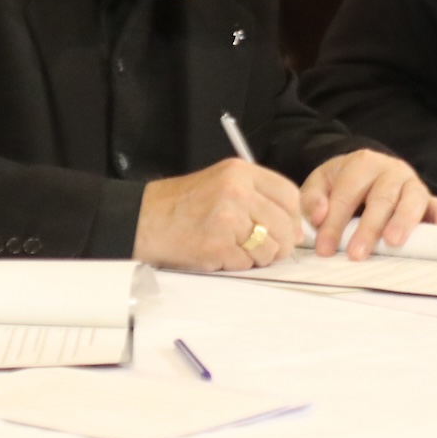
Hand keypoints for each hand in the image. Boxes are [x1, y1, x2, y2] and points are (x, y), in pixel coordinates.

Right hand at [133, 158, 302, 270]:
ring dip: (257, 257)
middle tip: (265, 249)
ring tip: (235, 249)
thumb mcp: (221, 183)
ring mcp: (228, 218)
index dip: (294, 217)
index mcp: (240, 172)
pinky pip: (246, 264)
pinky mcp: (218, 245)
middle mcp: (237, 191)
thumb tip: (294, 227)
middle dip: (280, 244)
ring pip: (269, 248)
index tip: (290, 230)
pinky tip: (218, 254)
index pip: (289, 194)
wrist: (142, 219)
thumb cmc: (180, 205)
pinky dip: (236, 265)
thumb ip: (256, 197)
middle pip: (284, 224)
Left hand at [300, 150, 436, 258]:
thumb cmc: (342, 181)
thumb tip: (319, 218)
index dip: (334, 223)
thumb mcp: (320, 183)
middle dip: (368, 228)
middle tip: (357, 254)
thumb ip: (312, 199)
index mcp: (362, 164)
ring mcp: (412, 183)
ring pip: (411, 200)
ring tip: (393, 242)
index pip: (346, 196)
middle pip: (381, 199)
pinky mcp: (429, 198)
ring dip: (403, 221)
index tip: (325, 249)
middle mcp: (391, 170)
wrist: (367, 168)